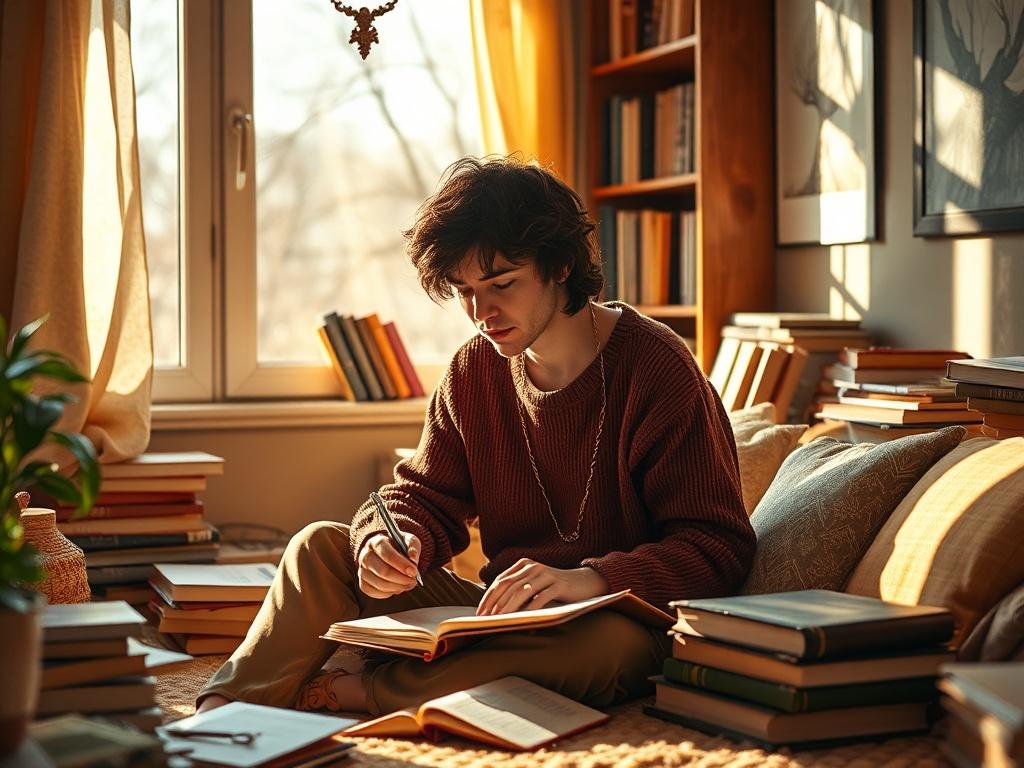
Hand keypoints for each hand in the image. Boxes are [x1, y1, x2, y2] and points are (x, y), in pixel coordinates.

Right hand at [357, 532, 421, 598]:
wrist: (385, 551)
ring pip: (379, 584)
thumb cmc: (398, 546)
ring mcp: (362, 570)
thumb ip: (412, 547)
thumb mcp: (407, 540)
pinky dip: (389, 593)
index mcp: (376, 542)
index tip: (414, 572)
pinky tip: (398, 588)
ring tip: (408, 584)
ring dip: (397, 587)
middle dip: (401, 579)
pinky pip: (375, 592)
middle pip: (382, 571)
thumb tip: (413, 558)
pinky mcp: (363, 583)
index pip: (387, 554)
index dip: (401, 564)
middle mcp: (366, 556)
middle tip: (413, 581)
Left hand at [476, 559, 608, 614]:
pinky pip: (540, 597)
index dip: (488, 597)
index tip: (479, 612)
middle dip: (494, 603)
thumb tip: (494, 609)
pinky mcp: (559, 585)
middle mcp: (533, 567)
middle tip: (485, 619)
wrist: (583, 582)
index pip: (500, 581)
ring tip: (499, 619)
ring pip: (522, 591)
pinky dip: (530, 609)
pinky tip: (522, 618)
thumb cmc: (554, 587)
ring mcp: (546, 575)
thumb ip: (518, 589)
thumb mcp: (534, 584)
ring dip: (508, 606)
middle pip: (508, 586)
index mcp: (524, 565)